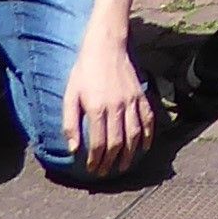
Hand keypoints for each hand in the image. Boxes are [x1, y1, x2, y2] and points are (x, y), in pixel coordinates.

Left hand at [62, 37, 151, 176]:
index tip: (92, 169)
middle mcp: (116, 107)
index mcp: (97, 109)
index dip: (96, 160)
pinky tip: (144, 146)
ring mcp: (131, 101)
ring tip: (125, 166)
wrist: (105, 46)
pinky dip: (148, 134)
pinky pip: (148, 118)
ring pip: (134, 134)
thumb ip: (69, 123)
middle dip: (111, 161)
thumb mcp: (70, 95)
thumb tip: (73, 149)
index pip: (99, 143)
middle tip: (105, 172)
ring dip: (130, 153)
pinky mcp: (140, 95)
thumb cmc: (84, 71)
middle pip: (118, 142)